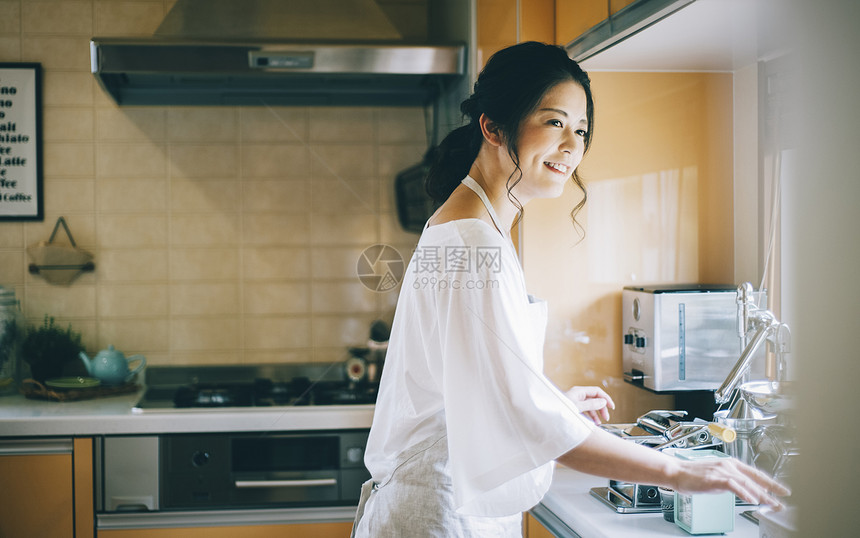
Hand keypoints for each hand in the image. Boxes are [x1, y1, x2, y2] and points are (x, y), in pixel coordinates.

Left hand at [565, 386, 614, 424]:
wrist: (548, 417)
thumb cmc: (560, 410)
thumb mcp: (578, 407)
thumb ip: (591, 404)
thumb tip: (603, 402)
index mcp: (579, 391)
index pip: (597, 391)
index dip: (605, 398)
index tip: (611, 407)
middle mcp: (577, 395)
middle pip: (595, 399)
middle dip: (601, 408)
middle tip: (606, 417)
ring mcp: (575, 401)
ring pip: (590, 406)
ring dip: (596, 414)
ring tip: (599, 423)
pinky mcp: (573, 408)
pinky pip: (585, 411)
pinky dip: (589, 416)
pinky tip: (592, 423)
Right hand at [669, 456, 791, 509]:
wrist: (676, 471)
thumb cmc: (693, 475)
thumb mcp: (717, 477)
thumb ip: (732, 481)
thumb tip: (744, 490)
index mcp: (731, 463)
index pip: (755, 473)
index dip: (770, 482)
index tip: (782, 491)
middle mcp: (729, 465)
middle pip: (755, 479)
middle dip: (771, 491)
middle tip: (782, 501)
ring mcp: (722, 471)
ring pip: (747, 483)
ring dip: (761, 495)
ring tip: (771, 504)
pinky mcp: (715, 478)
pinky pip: (733, 486)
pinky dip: (744, 493)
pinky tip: (751, 500)